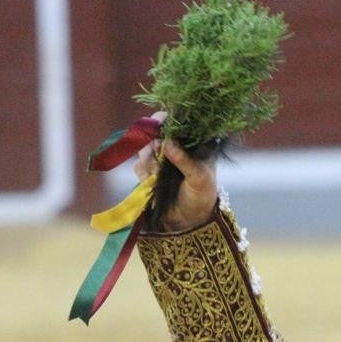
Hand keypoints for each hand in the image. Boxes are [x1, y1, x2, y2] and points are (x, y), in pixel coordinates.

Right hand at [132, 112, 218, 231]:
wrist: (189, 222)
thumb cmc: (202, 196)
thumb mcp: (200, 177)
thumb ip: (185, 159)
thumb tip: (168, 142)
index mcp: (191, 143)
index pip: (175, 122)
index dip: (164, 119)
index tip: (159, 123)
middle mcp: (174, 148)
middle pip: (153, 133)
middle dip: (153, 144)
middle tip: (159, 154)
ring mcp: (159, 160)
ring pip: (143, 150)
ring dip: (150, 163)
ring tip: (159, 176)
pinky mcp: (148, 174)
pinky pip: (138, 167)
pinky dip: (144, 175)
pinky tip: (154, 184)